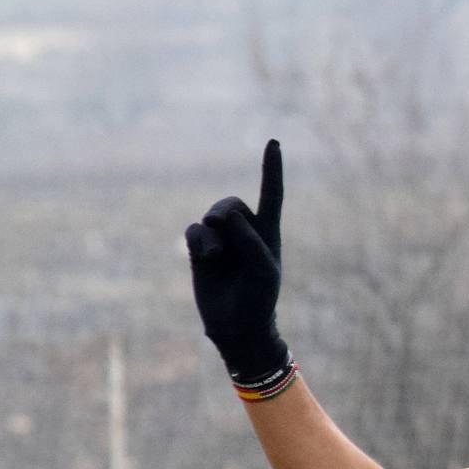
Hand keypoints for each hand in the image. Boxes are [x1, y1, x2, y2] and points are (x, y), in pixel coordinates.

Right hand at [185, 141, 290, 382]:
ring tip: (216, 257)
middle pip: (231, 203)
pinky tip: (205, 258)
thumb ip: (250, 240)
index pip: (272, 195)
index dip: (271, 169)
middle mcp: (245, 231)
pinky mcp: (200, 249)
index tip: (274, 142)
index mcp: (268, 233)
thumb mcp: (263, 271)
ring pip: (211, 216)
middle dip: (225, 211)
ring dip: (213, 234)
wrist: (236, 326)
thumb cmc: (259, 299)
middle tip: (222, 224)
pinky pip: (194, 230)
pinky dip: (198, 241)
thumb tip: (226, 216)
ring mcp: (221, 240)